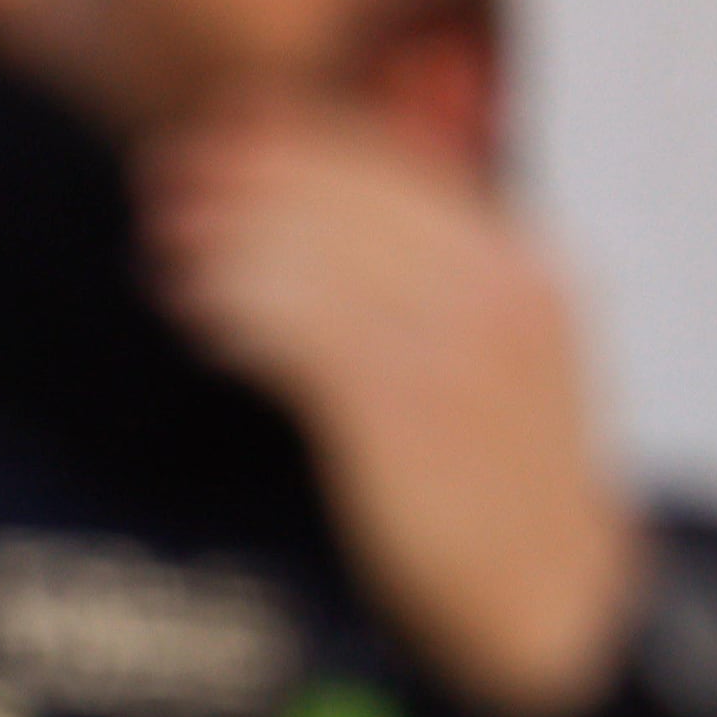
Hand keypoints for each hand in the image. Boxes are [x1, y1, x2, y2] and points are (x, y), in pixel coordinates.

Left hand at [143, 111, 643, 716]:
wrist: (552, 590)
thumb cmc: (500, 466)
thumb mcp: (498, 346)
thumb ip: (427, 270)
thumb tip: (306, 195)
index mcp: (528, 266)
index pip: (401, 170)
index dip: (302, 143)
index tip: (225, 126)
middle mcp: (503, 295)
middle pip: (349, 205)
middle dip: (247, 181)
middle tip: (164, 175)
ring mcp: (458, 352)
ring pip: (316, 266)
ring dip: (228, 247)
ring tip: (166, 247)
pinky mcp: (407, 414)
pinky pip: (303, 339)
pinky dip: (242, 316)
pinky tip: (198, 316)